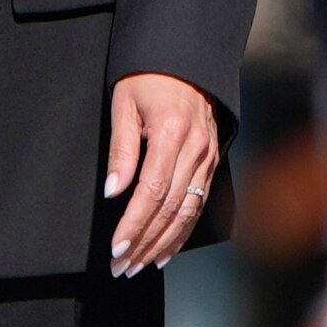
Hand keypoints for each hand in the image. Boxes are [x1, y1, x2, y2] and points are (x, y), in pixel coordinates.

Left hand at [104, 73, 221, 274]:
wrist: (186, 58)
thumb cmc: (148, 78)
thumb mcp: (124, 104)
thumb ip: (121, 150)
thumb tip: (114, 192)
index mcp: (172, 133)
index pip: (152, 192)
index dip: (134, 224)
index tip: (117, 248)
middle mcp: (196, 149)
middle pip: (170, 209)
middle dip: (145, 242)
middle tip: (122, 267)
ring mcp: (208, 157)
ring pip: (188, 212)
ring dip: (163, 244)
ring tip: (140, 266)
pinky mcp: (212, 162)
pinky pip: (199, 204)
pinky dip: (183, 231)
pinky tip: (166, 250)